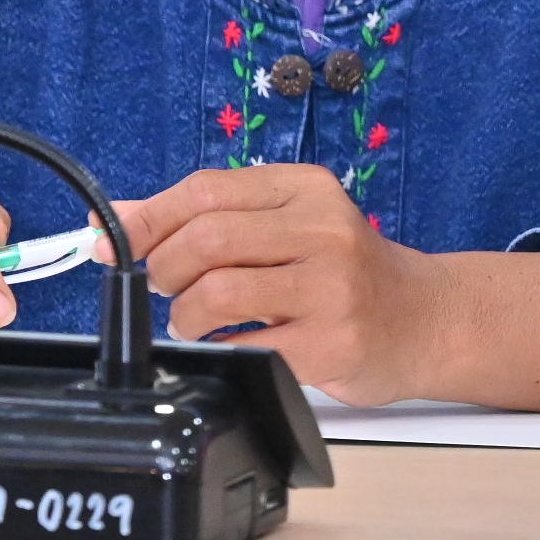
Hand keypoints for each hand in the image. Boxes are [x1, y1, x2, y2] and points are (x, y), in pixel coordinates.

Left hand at [105, 165, 441, 406]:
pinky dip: (217, 350)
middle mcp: (322, 228)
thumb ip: (211, 217)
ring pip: (217, 292)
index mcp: (305, 189)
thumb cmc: (347, 273)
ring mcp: (331, 286)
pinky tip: (228, 346)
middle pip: (206, 237)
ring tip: (196, 321)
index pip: (205, 190)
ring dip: (185, 315)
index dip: (147, 218)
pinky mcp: (332, 343)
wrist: (427, 319)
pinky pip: (245, 347)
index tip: (112, 241)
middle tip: (169, 288)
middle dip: (164, 269)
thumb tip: (118, 218)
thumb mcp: (289, 225)